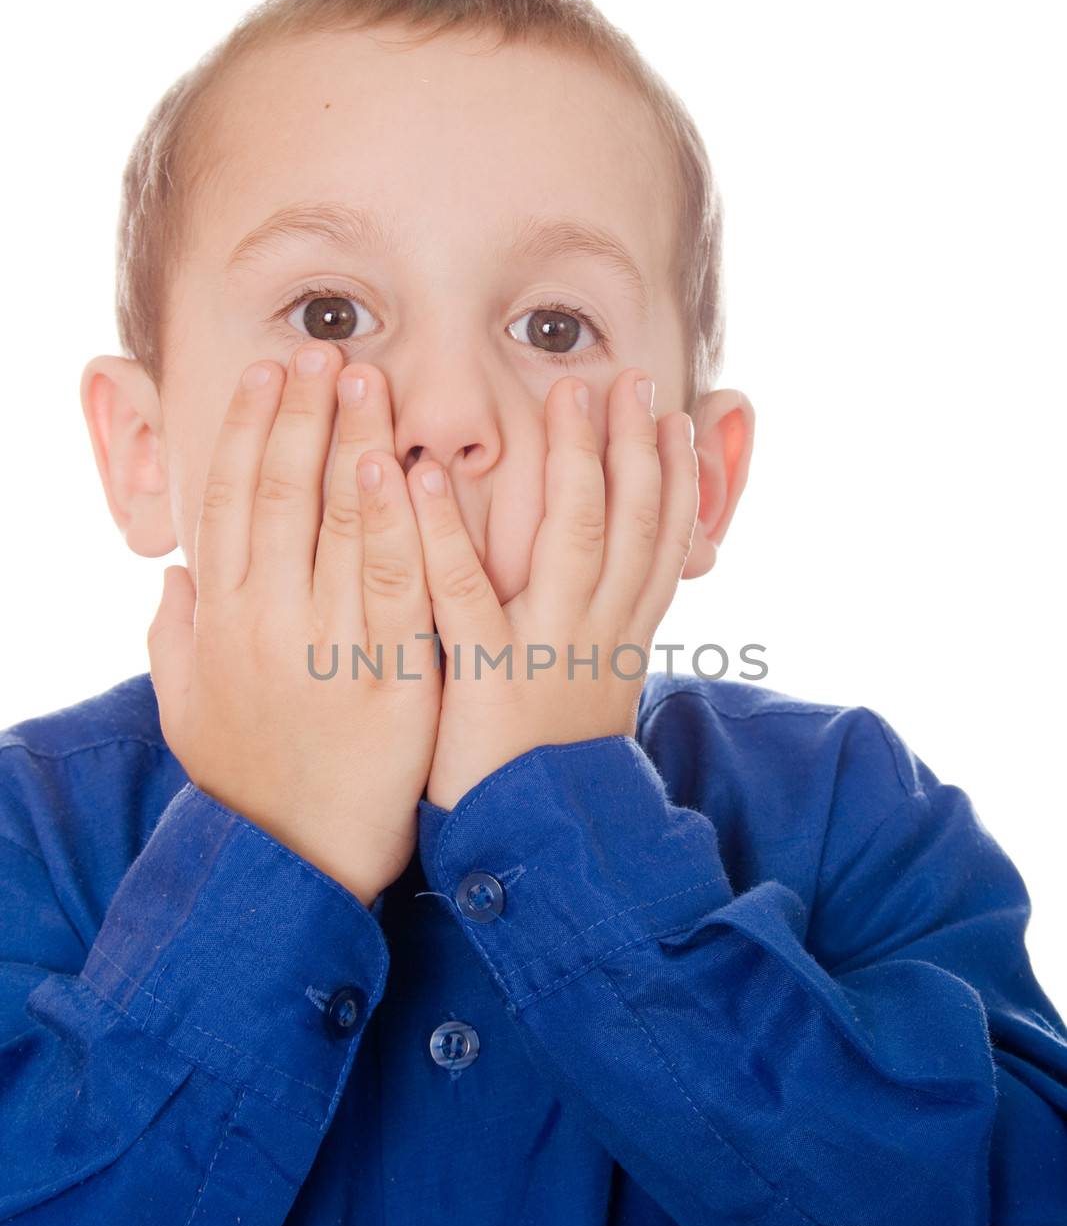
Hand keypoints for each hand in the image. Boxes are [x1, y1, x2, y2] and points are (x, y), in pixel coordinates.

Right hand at [147, 342, 441, 906]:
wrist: (298, 861)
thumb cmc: (248, 780)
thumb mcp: (188, 708)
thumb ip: (176, 638)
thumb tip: (177, 578)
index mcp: (220, 619)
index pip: (229, 501)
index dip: (250, 431)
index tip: (271, 377)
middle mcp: (265, 623)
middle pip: (281, 496)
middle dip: (303, 417)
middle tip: (326, 352)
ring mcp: (327, 649)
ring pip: (338, 527)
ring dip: (353, 445)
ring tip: (369, 380)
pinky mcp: (390, 680)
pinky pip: (396, 588)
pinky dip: (400, 525)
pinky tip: (407, 470)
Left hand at [405, 369, 697, 810]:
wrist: (540, 847)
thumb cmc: (552, 769)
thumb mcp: (592, 697)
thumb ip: (597, 636)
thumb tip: (603, 590)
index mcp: (623, 637)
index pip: (662, 541)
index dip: (675, 478)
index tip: (676, 420)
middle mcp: (600, 634)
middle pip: (630, 520)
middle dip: (631, 444)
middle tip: (624, 378)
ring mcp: (550, 650)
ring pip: (573, 536)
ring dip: (571, 460)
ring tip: (562, 396)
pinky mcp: (487, 676)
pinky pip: (463, 591)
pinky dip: (443, 529)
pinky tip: (422, 474)